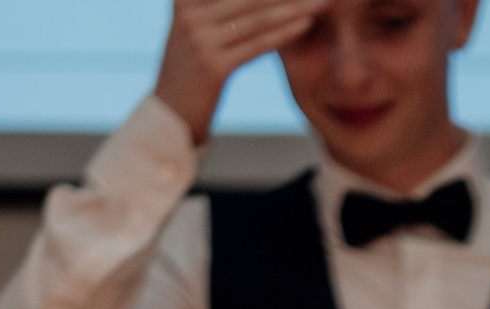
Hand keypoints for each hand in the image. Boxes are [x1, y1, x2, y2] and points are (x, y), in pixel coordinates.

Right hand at [155, 0, 325, 142]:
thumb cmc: (188, 74)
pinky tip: (306, 23)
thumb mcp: (194, 32)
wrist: (169, 117)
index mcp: (184, 2)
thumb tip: (257, 1)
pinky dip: (284, 33)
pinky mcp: (212, 67)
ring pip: (256, 18)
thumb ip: (213, 10)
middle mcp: (189, 16)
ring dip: (293, 7)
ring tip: (320, 1)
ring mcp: (199, 40)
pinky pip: (256, 45)